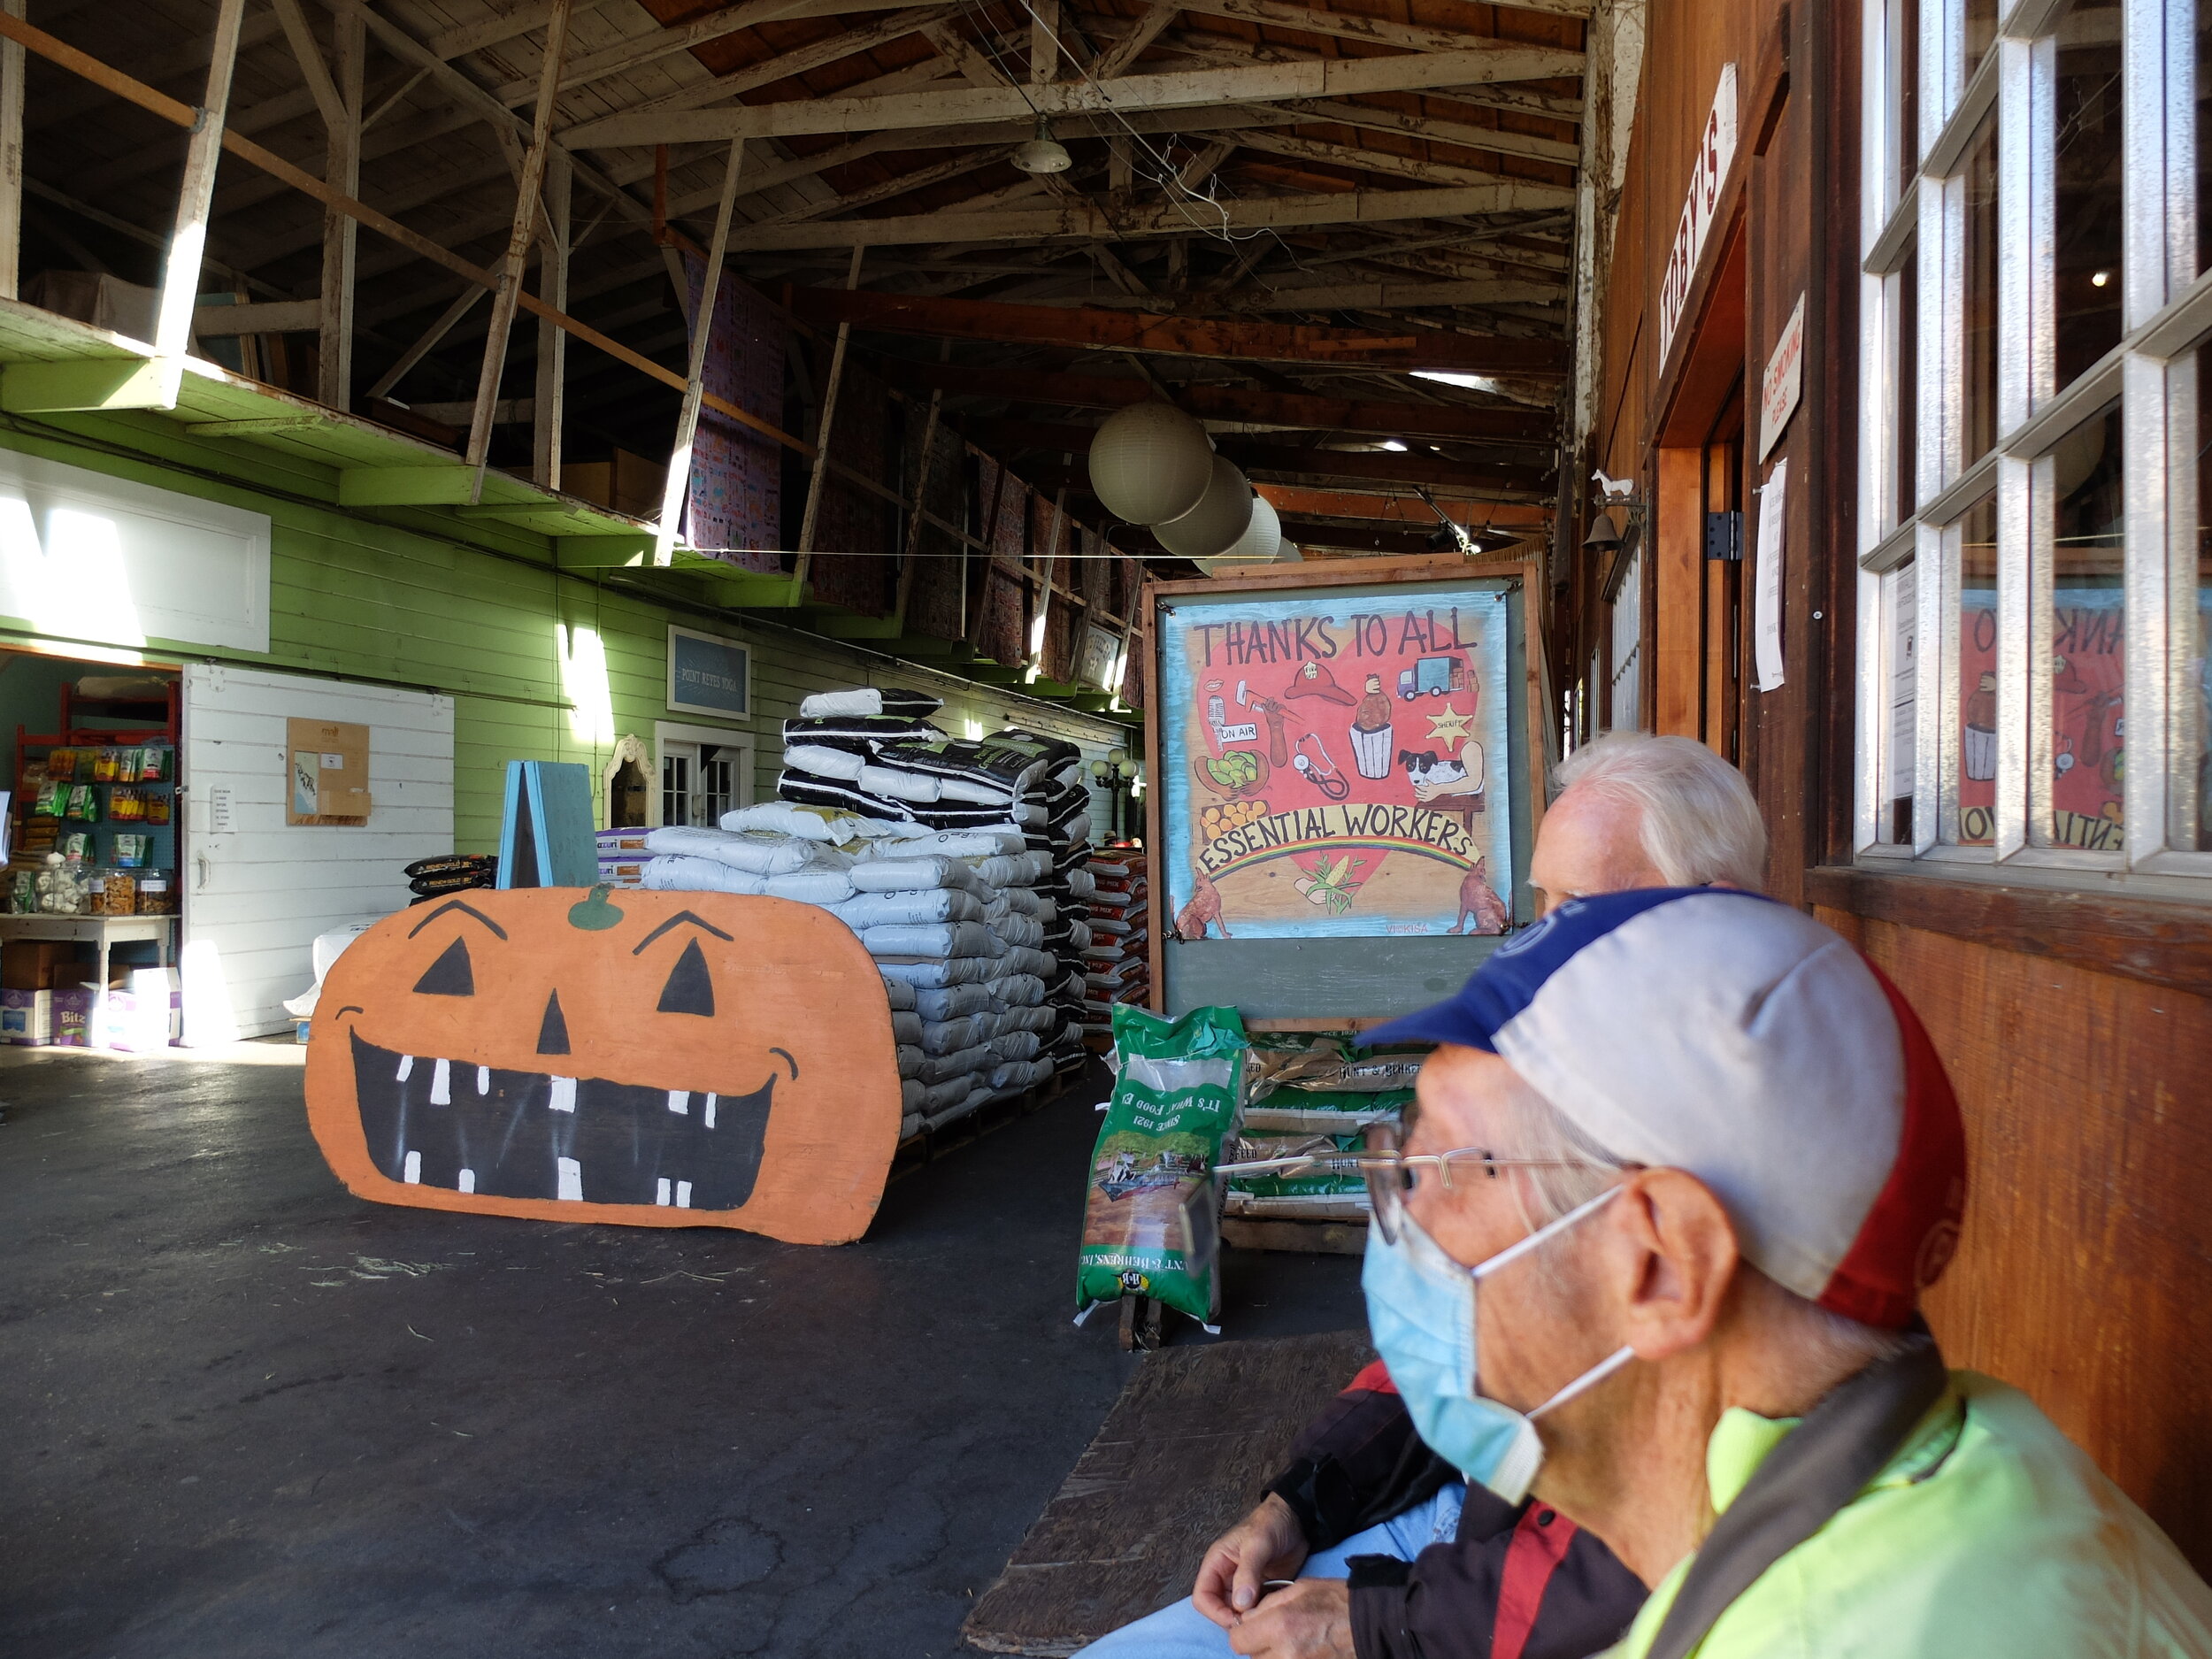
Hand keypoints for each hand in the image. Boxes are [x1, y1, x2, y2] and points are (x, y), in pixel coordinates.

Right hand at [1192, 1494, 1309, 1628]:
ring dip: (1250, 1620)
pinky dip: (1263, 1616)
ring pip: (1238, 1613)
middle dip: (1233, 1619)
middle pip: (1219, 1610)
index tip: (1237, 1620)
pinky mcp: (1261, 1592)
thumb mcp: (1258, 1544)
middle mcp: (1227, 1578)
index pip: (1202, 1597)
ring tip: (1266, 1619)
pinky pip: (1256, 1611)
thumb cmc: (1271, 1524)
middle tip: (1255, 1623)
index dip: (1215, 1612)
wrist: (1297, 1520)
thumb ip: (1248, 1573)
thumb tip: (1240, 1605)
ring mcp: (1244, 1586)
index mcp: (1217, 1564)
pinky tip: (1275, 1614)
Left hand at [1226, 1578, 1353, 1658]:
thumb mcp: (1298, 1589)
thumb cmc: (1336, 1600)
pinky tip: (1300, 1650)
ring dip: (1271, 1655)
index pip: (1238, 1641)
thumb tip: (1247, 1618)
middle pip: (1252, 1657)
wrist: (1371, 1623)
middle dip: (1258, 1644)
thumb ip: (1267, 1605)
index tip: (1254, 1625)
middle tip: (1275, 1632)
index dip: (1243, 1631)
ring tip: (1290, 1640)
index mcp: (1279, 1625)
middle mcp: (1285, 1653)